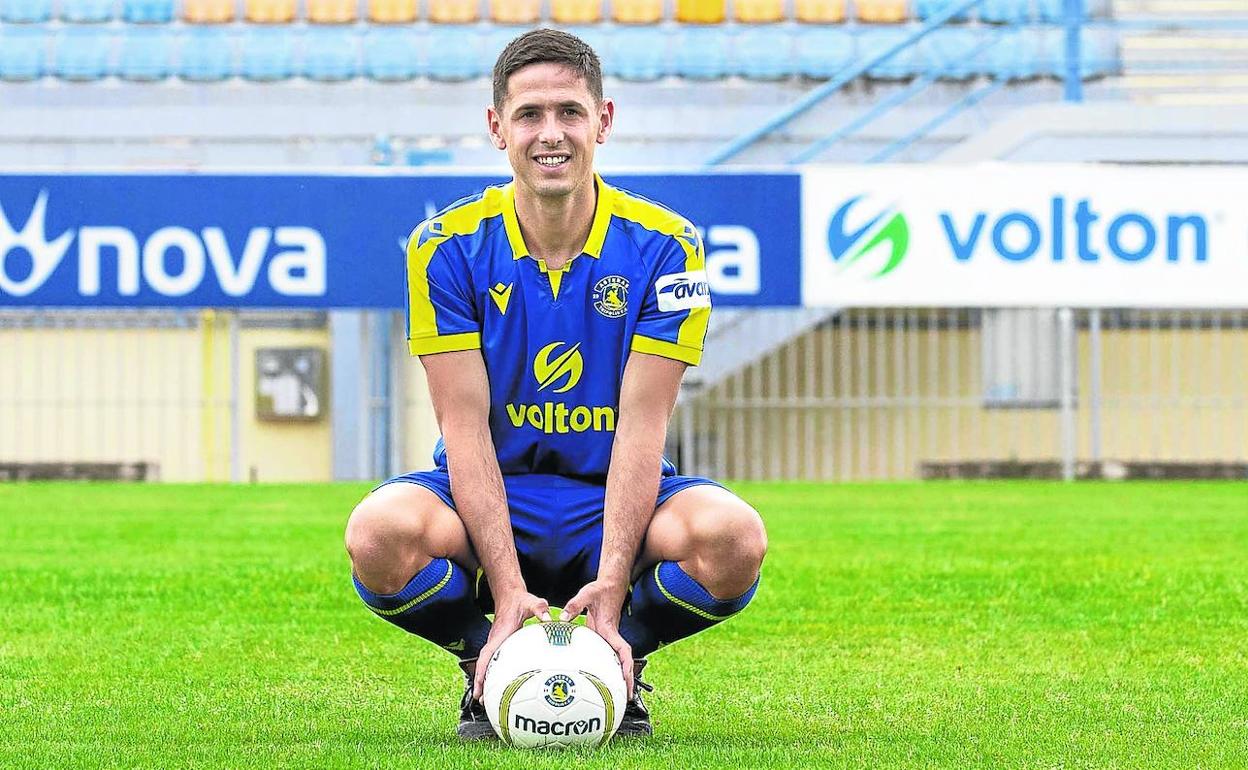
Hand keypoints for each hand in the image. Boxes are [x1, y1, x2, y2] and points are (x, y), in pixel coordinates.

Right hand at [473, 591, 551, 700]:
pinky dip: (492, 673)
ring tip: (485, 698)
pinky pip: (493, 660)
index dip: (481, 672)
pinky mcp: (499, 643)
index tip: (480, 686)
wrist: (510, 595)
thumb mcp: (532, 603)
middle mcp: (494, 640)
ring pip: (486, 664)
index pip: (486, 656)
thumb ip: (540, 609)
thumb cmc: (520, 600)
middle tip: (480, 699)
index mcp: (499, 635)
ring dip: (484, 679)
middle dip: (479, 681)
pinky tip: (499, 683)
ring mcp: (495, 642)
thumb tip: (548, 618)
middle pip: (482, 664)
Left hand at [562, 580, 633, 698]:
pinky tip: (601, 678)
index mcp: (610, 629)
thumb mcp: (586, 594)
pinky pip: (608, 655)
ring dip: (620, 676)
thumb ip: (574, 605)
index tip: (627, 678)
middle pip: (624, 661)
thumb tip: (562, 618)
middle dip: (628, 678)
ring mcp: (609, 638)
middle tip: (628, 696)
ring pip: (618, 660)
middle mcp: (612, 636)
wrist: (609, 585)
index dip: (626, 665)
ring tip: (619, 694)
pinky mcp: (604, 637)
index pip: (622, 650)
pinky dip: (609, 668)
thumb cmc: (599, 590)